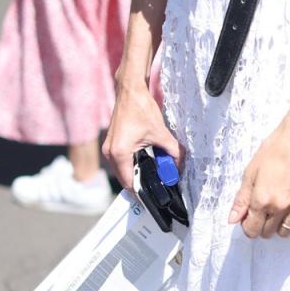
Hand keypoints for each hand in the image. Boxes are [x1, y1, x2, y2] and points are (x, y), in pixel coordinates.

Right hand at [103, 76, 184, 192]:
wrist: (130, 91)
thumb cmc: (140, 108)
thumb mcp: (160, 133)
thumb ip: (173, 151)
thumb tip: (180, 165)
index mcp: (119, 153)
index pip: (130, 183)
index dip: (142, 193)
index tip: (153, 199)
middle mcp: (110, 153)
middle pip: (126, 179)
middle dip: (141, 184)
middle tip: (157, 187)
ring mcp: (109, 148)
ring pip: (123, 171)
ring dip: (137, 174)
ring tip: (153, 175)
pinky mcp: (112, 144)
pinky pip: (121, 162)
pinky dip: (132, 165)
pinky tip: (145, 163)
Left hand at [228, 120, 289, 239]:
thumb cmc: (272, 152)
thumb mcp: (250, 173)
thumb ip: (242, 199)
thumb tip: (233, 219)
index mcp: (262, 199)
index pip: (252, 229)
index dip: (247, 225)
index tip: (248, 217)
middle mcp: (279, 207)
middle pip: (267, 233)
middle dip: (260, 225)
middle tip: (260, 211)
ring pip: (284, 232)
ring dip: (276, 226)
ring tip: (274, 212)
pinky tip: (288, 208)